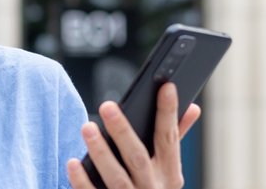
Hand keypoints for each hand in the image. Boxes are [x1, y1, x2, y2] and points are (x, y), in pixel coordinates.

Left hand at [66, 83, 200, 188]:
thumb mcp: (169, 170)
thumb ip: (175, 138)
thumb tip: (193, 108)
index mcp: (170, 173)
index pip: (169, 138)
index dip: (169, 112)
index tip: (166, 87)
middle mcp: (153, 188)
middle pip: (138, 157)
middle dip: (123, 131)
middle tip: (107, 106)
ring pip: (116, 177)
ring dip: (101, 152)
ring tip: (87, 128)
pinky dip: (82, 181)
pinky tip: (73, 163)